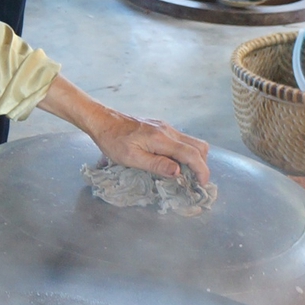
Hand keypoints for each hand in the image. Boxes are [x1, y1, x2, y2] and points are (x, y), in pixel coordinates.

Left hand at [86, 111, 212, 185]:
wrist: (102, 121)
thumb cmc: (113, 141)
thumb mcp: (131, 158)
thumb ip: (156, 164)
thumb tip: (177, 171)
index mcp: (161, 139)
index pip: (191, 154)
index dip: (201, 170)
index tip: (202, 183)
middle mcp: (167, 130)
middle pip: (198, 146)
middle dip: (201, 164)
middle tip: (195, 180)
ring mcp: (165, 127)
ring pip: (191, 142)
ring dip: (193, 158)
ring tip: (184, 174)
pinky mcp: (160, 127)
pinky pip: (181, 140)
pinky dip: (184, 152)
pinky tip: (172, 162)